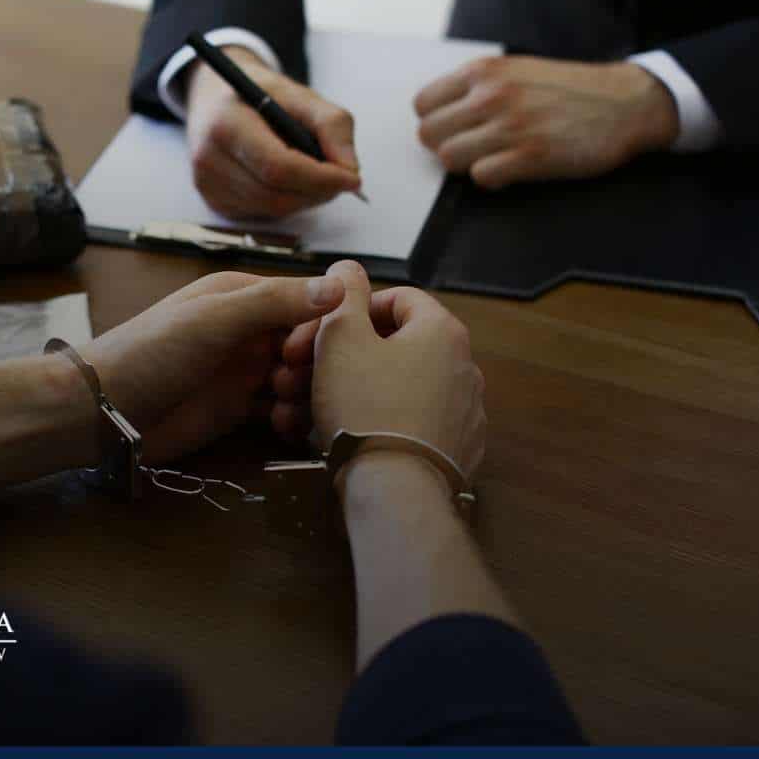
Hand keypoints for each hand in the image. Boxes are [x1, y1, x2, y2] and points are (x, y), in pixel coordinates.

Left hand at [82, 271, 345, 464]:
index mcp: (245, 295)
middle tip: (290, 383)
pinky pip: (283, 410)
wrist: (102, 412)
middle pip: (311, 342)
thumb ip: (274, 302)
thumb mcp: (214, 319)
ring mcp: (246, 371)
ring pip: (302, 378)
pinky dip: (293, 418)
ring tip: (284, 407)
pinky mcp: (239, 409)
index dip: (322, 325)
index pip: (309, 300)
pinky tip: (284, 428)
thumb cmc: (152, 353)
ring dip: (307, 394)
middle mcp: (251, 330)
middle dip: (316, 364)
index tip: (308, 353)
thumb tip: (340, 286)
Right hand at [184, 46, 362, 218]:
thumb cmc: (259, 94)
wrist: (216, 97)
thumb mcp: (300, 95)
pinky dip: (288, 201)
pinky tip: (289, 180)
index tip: (352, 178)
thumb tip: (350, 170)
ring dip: (306, 198)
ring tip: (316, 174)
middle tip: (341, 178)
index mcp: (226, 124)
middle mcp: (209, 159)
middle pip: (277, 195)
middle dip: (318, 191)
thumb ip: (332, 126)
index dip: (320, 178)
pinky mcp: (215, 202)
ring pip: (273, 209)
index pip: (278, 167)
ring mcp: (208, 186)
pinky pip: (263, 214)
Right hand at [273, 261, 485, 480]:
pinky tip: (337, 438)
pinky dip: (373, 424)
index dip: (350, 310)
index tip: (317, 332)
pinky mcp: (455, 451)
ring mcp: (463, 413)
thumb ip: (343, 295)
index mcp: (442, 332)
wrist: (395, 491)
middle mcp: (463, 368)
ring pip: (392, 389)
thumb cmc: (366, 406)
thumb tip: (348, 268)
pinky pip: (407, 425)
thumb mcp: (342, 339)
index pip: (397, 299)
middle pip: (391, 348)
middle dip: (336, 358)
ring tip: (301, 413)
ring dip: (346, 392)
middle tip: (295, 374)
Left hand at [415, 56, 678, 189]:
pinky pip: (480, 177)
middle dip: (447, 146)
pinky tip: (511, 170)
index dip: (436, 123)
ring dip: (467, 164)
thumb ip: (476, 87)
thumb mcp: (516, 70)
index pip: (423, 105)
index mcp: (484, 71)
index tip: (456, 129)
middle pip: (429, 135)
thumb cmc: (568, 90)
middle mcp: (492, 95)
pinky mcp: (529, 156)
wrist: (625, 103)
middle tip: (475, 147)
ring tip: (494, 157)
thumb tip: (437, 114)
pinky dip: (491, 179)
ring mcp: (510, 125)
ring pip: (449, 158)